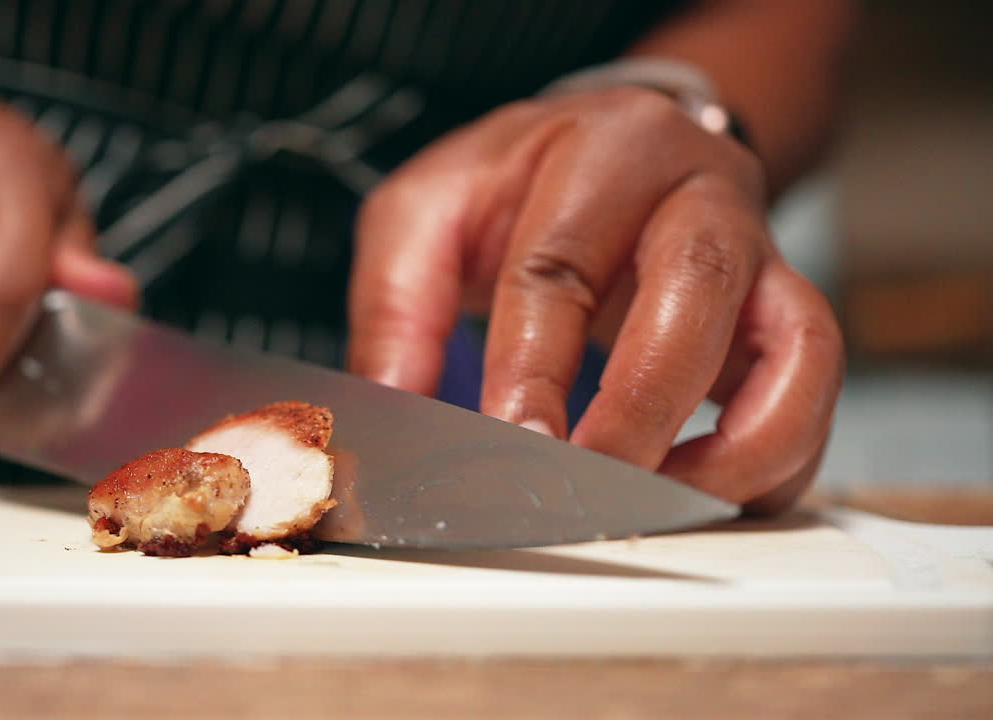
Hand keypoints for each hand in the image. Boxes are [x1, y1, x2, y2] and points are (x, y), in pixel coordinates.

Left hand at [348, 88, 842, 512]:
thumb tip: (395, 412)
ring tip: (659, 503)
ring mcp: (761, 256)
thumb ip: (399, 302)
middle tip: (587, 488)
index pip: (563, 267)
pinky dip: (774, 463)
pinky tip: (703, 495)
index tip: (508, 446)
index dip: (533, 369)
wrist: (618, 146)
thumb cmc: (522, 183)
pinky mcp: (787, 315)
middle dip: (641, 408)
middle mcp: (697, 194)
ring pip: (799, 349)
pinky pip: (814, 398)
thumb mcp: (432, 210)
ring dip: (735, 449)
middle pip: (698, 289)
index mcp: (599, 153)